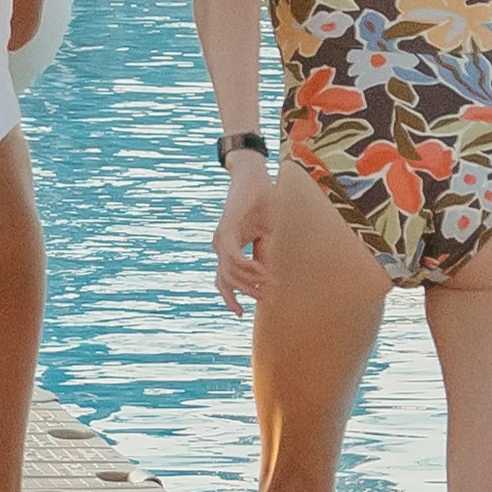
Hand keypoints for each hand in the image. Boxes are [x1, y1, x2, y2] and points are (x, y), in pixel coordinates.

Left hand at [211, 151, 274, 314]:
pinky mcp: (227, 229)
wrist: (253, 176)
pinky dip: (248, 267)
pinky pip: (234, 257)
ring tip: (271, 283)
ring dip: (250, 282)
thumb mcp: (264, 235)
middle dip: (247, 293)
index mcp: (227, 248)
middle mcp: (221, 245)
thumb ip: (263, 255)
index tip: (239, 314)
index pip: (223, 280)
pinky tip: (263, 271)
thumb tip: (267, 276)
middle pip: (225, 282)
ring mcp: (222, 238)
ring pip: (229, 273)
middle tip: (268, 297)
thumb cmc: (260, 203)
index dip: (229, 298)